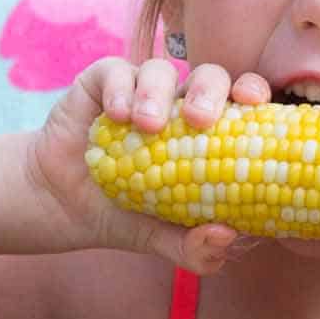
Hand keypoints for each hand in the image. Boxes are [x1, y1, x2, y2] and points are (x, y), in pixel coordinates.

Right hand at [26, 56, 270, 273]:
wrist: (64, 207)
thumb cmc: (125, 215)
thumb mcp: (163, 240)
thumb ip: (196, 248)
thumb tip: (228, 237)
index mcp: (209, 133)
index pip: (242, 102)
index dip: (254, 93)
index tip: (256, 104)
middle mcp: (179, 105)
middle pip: (209, 76)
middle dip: (211, 90)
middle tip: (200, 120)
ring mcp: (141, 91)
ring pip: (161, 70)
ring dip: (158, 93)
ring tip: (147, 126)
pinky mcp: (102, 83)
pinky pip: (116, 71)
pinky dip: (120, 89)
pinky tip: (116, 116)